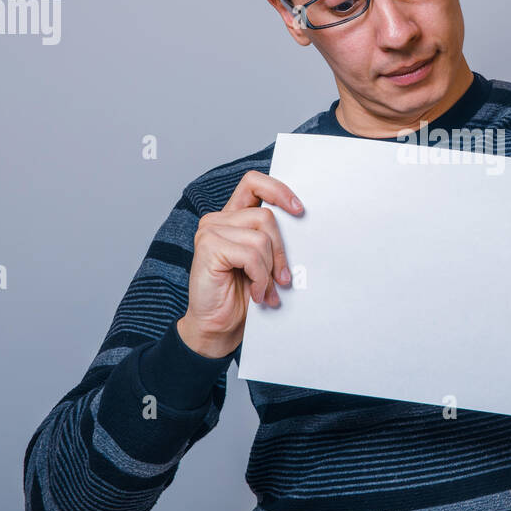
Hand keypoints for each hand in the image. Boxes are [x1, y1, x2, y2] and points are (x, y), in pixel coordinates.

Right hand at [177, 170, 303, 357]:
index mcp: (232, 218)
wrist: (218, 327)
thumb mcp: (264, 262)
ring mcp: (210, 232)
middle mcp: (218, 220)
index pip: (254, 182)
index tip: (299, 210)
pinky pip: (251, 255)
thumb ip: (272, 239)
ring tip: (265, 290)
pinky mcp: (209, 247)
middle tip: (283, 278)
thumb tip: (301, 222)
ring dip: (269, 270)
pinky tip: (256, 293)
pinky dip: (260, 278)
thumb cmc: (242, 295)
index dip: (278, 190)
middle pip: (266, 216)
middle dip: (281, 251)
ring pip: (261, 238)